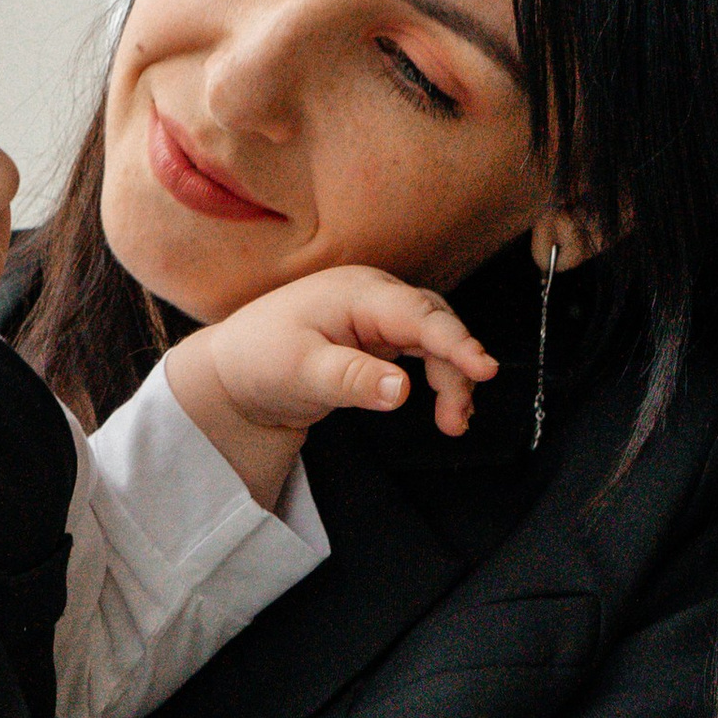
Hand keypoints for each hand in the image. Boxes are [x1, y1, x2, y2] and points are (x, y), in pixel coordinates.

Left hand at [164, 267, 496, 504]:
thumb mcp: (302, 373)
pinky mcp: (376, 339)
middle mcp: (373, 297)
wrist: (233, 372)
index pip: (420, 314)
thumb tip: (401, 390)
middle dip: (457, 368)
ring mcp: (376, 316)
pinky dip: (438, 378)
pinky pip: (421, 353)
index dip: (456, 341)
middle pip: (435, 324)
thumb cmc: (260, 361)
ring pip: (433, 340)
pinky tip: (446, 408)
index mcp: (358, 293)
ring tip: (453, 424)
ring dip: (451, 379)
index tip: (484, 368)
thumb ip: (352, 380)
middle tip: (457, 419)